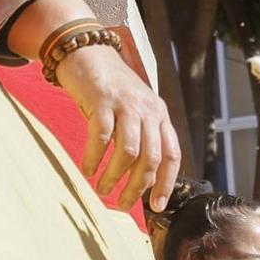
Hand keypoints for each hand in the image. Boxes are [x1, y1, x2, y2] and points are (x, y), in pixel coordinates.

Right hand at [54, 43, 181, 211]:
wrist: (89, 52)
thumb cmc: (110, 90)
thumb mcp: (134, 112)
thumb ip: (141, 139)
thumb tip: (142, 181)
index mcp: (160, 115)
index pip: (172, 155)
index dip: (167, 184)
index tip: (157, 207)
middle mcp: (149, 110)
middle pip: (151, 159)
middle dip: (138, 187)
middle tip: (122, 204)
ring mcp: (127, 104)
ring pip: (129, 152)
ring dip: (114, 176)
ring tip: (102, 190)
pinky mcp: (104, 100)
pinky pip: (102, 136)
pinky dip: (95, 158)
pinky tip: (88, 169)